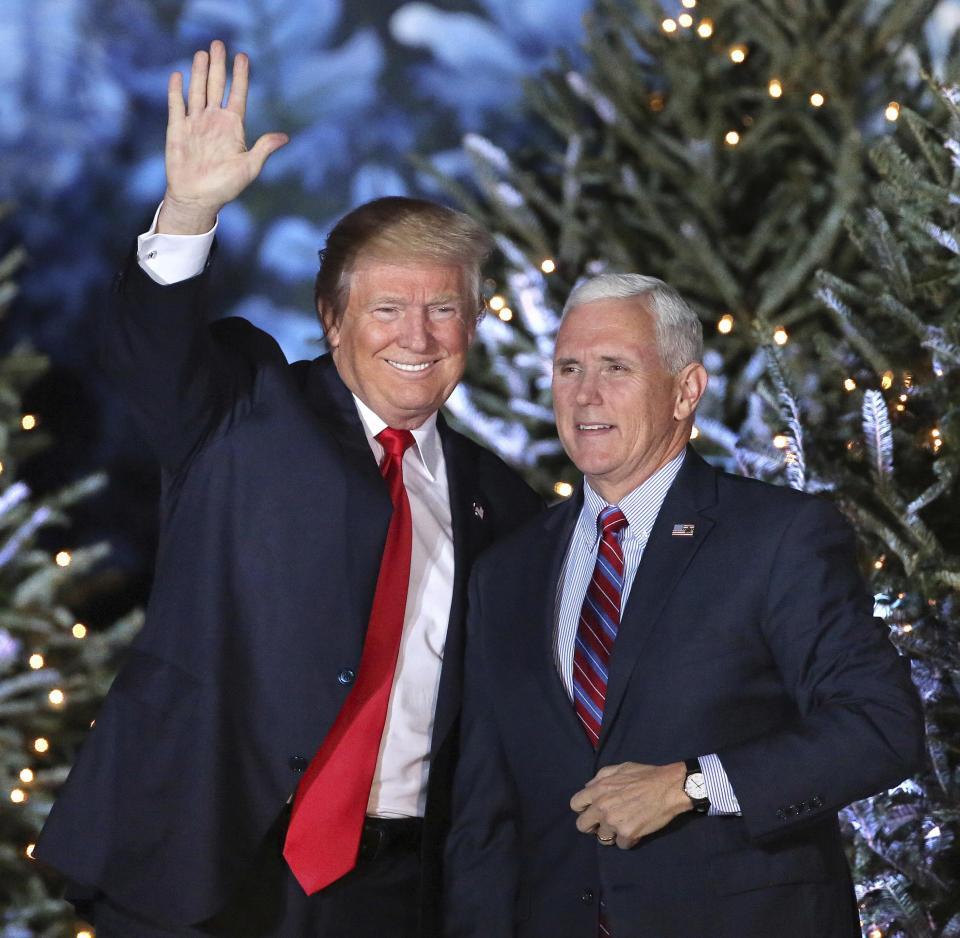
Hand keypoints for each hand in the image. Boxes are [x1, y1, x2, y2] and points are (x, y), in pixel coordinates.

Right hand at [158, 40, 288, 233]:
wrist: (198, 199)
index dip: (240, 76)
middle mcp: (214, 121)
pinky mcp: (178, 130)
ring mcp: (195, 123)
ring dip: (199, 71)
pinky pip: (176, 105)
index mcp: (233, 128)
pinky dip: (176, 91)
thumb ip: (263, 149)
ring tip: (202, 52)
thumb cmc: (225, 187)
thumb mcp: (249, 168)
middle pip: (216, 86)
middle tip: (219, 43)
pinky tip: (178, 75)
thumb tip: (284, 137)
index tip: (243, 57)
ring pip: (197, 90)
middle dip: (218, 65)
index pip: (237, 95)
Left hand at [570, 761, 690, 848]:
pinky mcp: (627, 834)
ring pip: (602, 838)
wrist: (669, 788)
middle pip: (582, 826)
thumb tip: (588, 787)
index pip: (575, 804)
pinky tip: (636, 830)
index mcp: (598, 789)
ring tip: (623, 826)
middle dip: (592, 826)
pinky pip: (621, 844)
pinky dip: (628, 839)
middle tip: (605, 824)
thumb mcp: (620, 768)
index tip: (592, 811)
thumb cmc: (645, 775)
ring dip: (611, 834)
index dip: (583, 809)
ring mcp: (614, 822)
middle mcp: (602, 807)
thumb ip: (600, 777)